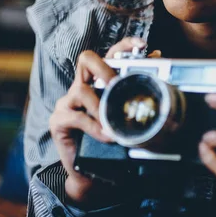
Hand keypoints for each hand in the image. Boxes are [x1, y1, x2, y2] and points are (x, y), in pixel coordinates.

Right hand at [49, 36, 154, 206]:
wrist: (90, 171)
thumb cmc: (110, 140)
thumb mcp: (125, 116)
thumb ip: (136, 98)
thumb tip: (157, 80)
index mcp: (98, 82)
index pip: (109, 54)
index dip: (124, 45)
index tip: (143, 45)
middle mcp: (81, 86)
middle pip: (86, 59)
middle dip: (104, 69)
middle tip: (116, 85)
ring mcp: (67, 102)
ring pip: (80, 90)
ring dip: (99, 106)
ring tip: (111, 122)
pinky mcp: (59, 120)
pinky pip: (76, 116)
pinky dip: (94, 126)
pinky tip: (106, 135)